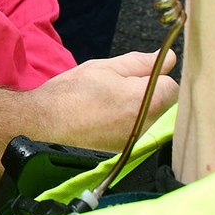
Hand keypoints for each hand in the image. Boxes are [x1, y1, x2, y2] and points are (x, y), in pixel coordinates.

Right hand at [25, 51, 179, 151]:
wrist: (41, 125)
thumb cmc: (71, 94)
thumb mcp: (104, 68)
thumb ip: (140, 63)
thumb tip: (170, 58)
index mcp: (145, 101)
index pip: (172, 87)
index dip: (153, 78)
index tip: (132, 78)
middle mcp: (146, 128)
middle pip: (162, 107)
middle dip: (146, 96)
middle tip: (115, 91)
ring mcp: (135, 146)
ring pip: (148, 122)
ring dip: (135, 113)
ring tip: (105, 108)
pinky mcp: (124, 157)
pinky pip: (135, 138)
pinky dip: (124, 129)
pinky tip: (102, 123)